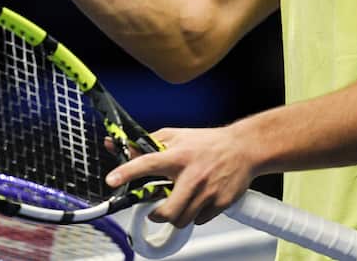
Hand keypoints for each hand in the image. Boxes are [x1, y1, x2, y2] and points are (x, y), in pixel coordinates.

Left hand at [104, 126, 255, 227]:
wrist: (243, 149)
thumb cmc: (207, 143)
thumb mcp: (176, 136)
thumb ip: (149, 144)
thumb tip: (124, 149)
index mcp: (179, 155)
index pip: (148, 163)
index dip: (127, 172)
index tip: (112, 180)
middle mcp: (193, 175)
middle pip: (168, 210)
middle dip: (156, 215)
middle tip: (154, 210)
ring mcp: (208, 191)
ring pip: (183, 219)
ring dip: (175, 216)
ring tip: (178, 203)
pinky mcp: (221, 203)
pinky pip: (200, 220)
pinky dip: (195, 215)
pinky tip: (197, 201)